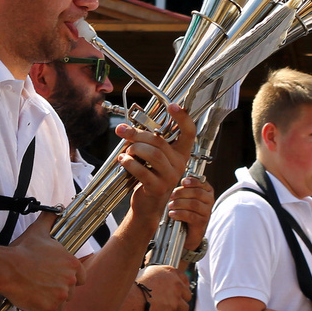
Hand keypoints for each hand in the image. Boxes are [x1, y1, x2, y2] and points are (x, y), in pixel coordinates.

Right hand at [3, 212, 84, 310]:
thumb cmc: (23, 251)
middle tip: (42, 282)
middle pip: (69, 291)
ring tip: (36, 288)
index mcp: (72, 264)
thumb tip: (56, 208)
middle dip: (58, 288)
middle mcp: (70, 281)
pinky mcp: (49, 307)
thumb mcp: (39, 231)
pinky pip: (49, 310)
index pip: (81, 277)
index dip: (69, 278)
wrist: (7, 268)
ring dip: (50, 298)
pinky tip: (32, 296)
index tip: (57, 277)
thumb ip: (50, 220)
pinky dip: (42, 306)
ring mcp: (60, 296)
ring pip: (60, 302)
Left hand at [116, 102, 194, 221]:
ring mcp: (171, 177)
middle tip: (123, 131)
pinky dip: (129, 163)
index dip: (183, 118)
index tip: (173, 105)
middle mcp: (180, 164)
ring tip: (126, 152)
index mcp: (180, 153)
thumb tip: (124, 127)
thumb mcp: (150, 157)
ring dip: (135, 149)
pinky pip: (143, 170)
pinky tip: (123, 161)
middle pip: (161, 141)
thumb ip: (144, 142)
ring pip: (154, 154)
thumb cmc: (147, 176)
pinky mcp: (158, 188)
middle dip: (138, 134)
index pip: (189, 132)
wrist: (147, 205)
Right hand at [138, 265, 191, 310]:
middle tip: (170, 304)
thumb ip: (161, 277)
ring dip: (175, 310)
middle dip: (180, 300)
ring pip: (184, 306)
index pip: (184, 278)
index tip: (180, 292)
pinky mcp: (174, 308)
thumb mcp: (149, 274)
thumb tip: (162, 282)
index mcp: (169, 272)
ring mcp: (176, 296)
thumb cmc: (135, 287)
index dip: (182, 287)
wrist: (132, 299)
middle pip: (187, 294)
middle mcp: (176, 283)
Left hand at [166, 176, 213, 252]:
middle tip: (171, 196)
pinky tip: (172, 214)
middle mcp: (209, 201)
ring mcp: (207, 213)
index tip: (183, 182)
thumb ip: (184, 189)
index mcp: (207, 192)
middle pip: (197, 193)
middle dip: (182, 193)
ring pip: (194, 204)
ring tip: (170, 206)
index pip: (202, 183)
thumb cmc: (185, 212)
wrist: (187, 233)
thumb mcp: (185, 198)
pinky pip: (191, 216)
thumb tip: (180, 180)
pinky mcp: (202, 223)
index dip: (193, 181)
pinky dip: (179, 214)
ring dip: (179, 203)